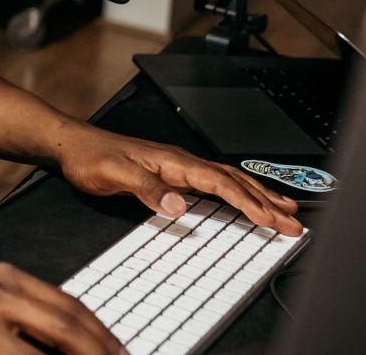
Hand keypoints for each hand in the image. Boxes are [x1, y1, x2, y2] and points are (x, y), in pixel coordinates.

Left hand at [55, 122, 302, 235]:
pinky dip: (235, 191)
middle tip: (295, 222)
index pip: (220, 183)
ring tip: (284, 208)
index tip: (273, 221)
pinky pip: (212, 182)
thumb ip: (148, 190)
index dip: (249, 202)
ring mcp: (176, 166)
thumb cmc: (90, 158)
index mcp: (173, 161)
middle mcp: (179, 161)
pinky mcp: (169, 173)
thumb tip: (180, 207)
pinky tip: (241, 197)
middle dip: (265, 200)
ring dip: (256, 194)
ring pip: (226, 179)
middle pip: (232, 180)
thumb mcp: (115, 175)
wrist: (71, 144)